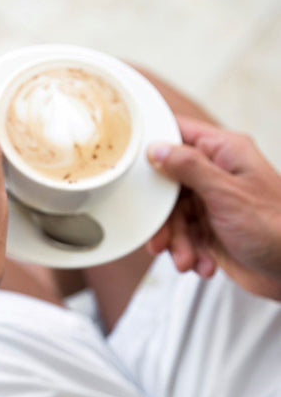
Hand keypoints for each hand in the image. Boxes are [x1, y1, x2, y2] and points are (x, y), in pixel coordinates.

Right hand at [146, 116, 280, 299]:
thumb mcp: (227, 194)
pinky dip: (188, 252)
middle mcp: (215, 173)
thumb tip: (156, 148)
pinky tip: (202, 263)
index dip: (153, 142)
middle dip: (163, 217)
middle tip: (160, 238)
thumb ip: (189, 167)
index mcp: (224, 152)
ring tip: (186, 260)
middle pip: (167, 183)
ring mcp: (211, 201)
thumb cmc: (276, 228)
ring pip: (172, 214)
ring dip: (176, 241)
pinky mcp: (209, 227)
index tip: (130, 160)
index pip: (179, 133)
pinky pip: (183, 234)